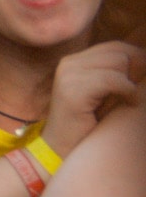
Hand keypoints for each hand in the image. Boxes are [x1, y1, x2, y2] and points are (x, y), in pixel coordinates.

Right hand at [41, 42, 144, 157]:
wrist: (60, 150)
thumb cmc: (87, 125)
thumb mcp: (103, 95)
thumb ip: (117, 76)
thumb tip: (145, 62)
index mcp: (74, 62)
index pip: (115, 47)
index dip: (137, 58)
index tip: (141, 80)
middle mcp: (69, 63)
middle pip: (119, 52)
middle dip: (137, 71)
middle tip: (135, 94)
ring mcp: (69, 75)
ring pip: (119, 62)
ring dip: (131, 83)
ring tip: (129, 101)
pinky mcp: (73, 90)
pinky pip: (113, 79)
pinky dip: (128, 91)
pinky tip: (129, 103)